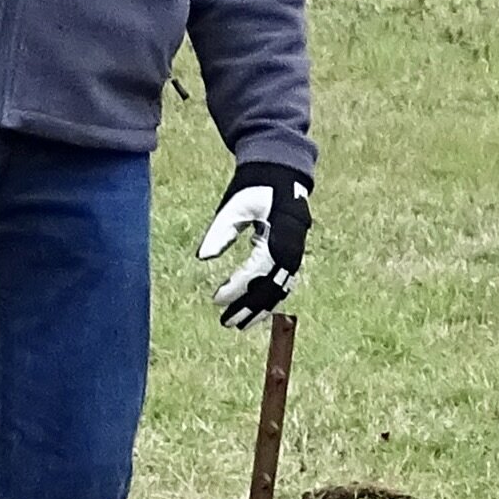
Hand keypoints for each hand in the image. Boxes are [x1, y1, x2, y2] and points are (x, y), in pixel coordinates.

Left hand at [197, 162, 310, 327]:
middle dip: (248, 308)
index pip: (255, 273)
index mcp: (278, 238)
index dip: (235, 289)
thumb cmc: (256, 187)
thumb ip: (220, 232)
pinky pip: (284, 283)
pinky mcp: (293, 254)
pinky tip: (257, 310)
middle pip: (270, 289)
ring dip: (260, 309)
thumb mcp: (234, 205)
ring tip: (241, 324)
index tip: (216, 300)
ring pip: (279, 290)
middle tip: (227, 323)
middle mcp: (291, 250)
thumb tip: (203, 257)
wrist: (282, 173)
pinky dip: (270, 298)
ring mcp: (295, 254)